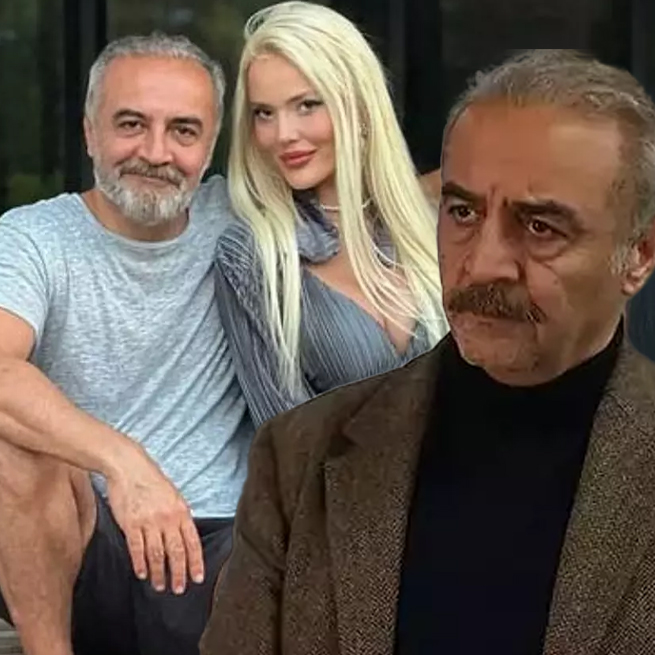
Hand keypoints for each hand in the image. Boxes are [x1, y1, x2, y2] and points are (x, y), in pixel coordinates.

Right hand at [105, 448, 204, 594]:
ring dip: (159, 573)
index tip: (197, 578)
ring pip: (157, 554)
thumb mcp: (174, 496)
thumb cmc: (152, 481)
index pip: (192, 542)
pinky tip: (142, 573)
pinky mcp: (131, 524)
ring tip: (159, 586)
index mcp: (181, 511)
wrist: (129, 467)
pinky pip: (137, 549)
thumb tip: (184, 536)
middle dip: (179, 573)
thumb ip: (179, 516)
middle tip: (179, 589)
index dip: (196, 562)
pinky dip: (140, 563)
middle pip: (176, 552)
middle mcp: (168, 518)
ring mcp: (149, 522)